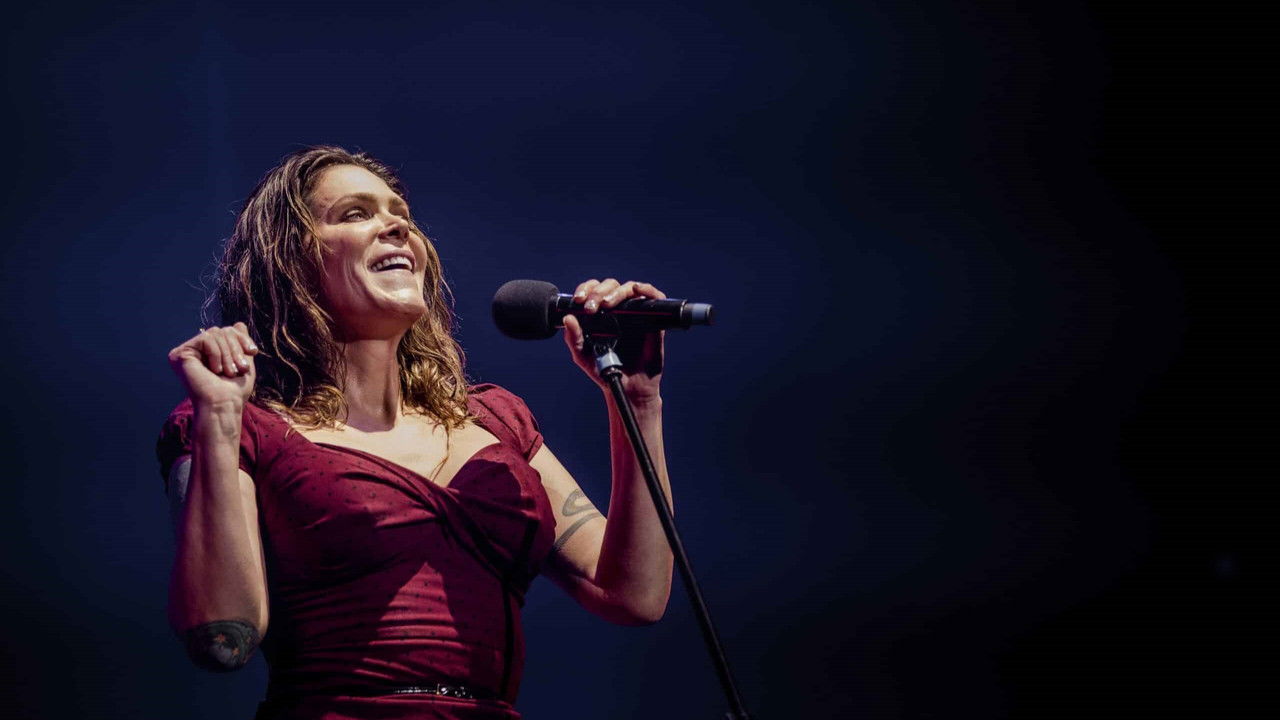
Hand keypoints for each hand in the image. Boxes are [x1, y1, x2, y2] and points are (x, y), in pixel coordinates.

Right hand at [167, 323, 258, 406]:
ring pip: (214, 332)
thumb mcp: (242, 362)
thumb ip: (239, 343)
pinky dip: (216, 353)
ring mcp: (186, 352)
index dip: (242, 339)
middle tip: (240, 368)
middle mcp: (194, 351)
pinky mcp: (179, 354)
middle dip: (235, 347)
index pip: (227, 331)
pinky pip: (205, 338)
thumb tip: (239, 323)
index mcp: (208, 352)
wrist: (224, 405)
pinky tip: (215, 370)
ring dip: (228, 353)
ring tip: (229, 372)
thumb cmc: (234, 390)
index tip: (254, 352)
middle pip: (221, 330)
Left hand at [562, 279, 664, 400]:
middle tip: (592, 307)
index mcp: (601, 314)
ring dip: (616, 291)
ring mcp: (636, 314)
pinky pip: (654, 298)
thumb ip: (573, 338)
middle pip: (610, 286)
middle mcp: (618, 310)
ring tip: (607, 303)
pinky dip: (647, 289)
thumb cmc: (605, 370)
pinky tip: (637, 289)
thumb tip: (568, 318)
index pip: (594, 290)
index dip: (586, 289)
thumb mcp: (583, 355)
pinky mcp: (652, 321)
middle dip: (598, 292)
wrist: (626, 388)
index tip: (579, 300)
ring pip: (629, 289)